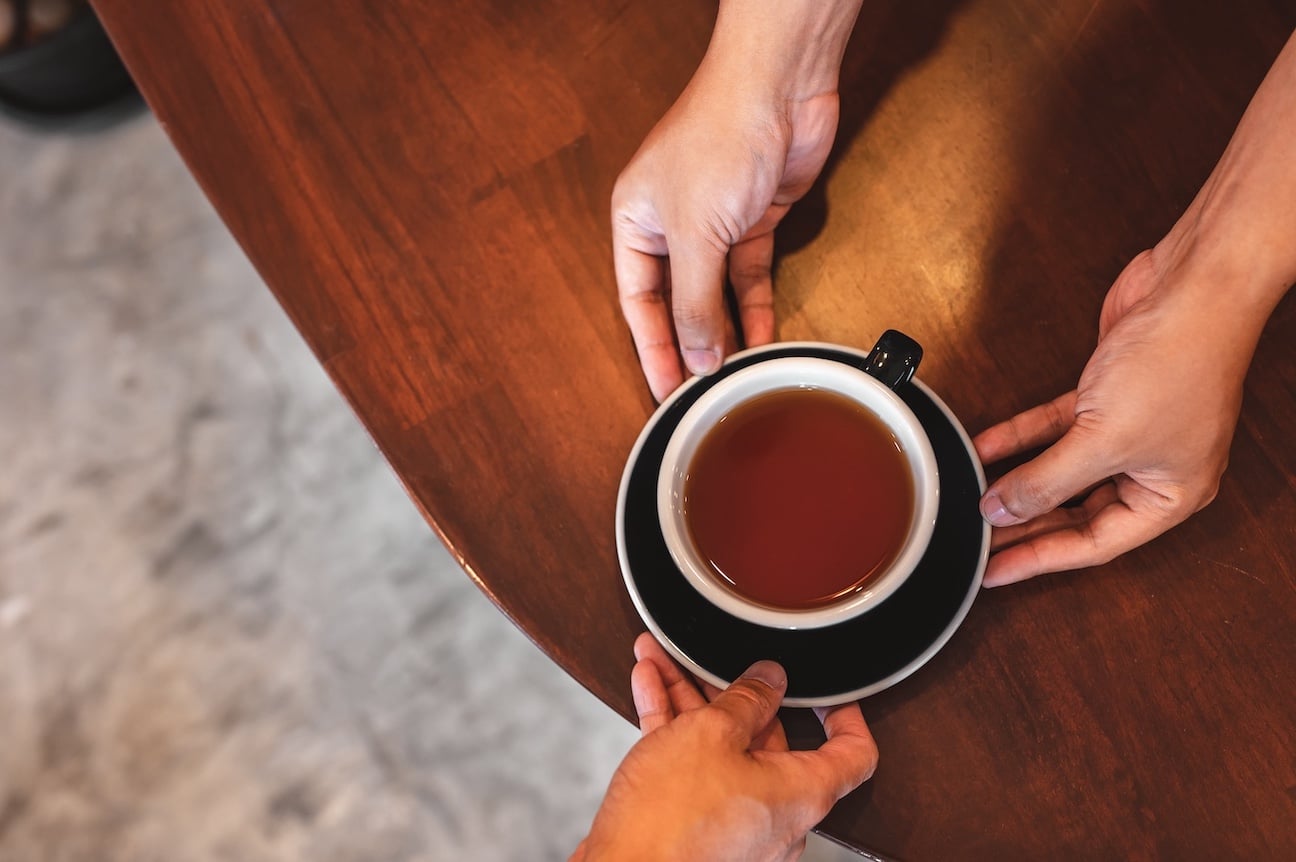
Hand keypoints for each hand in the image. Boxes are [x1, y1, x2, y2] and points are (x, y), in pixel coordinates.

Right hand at [573, 633, 877, 860]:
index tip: (827, 690)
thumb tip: (769, 680)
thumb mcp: (710, 734)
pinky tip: (650, 688)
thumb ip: (746, 699)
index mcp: (800, 794)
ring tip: (662, 661)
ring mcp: (736, 822)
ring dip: (691, 700)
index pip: (852, 754)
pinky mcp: (698, 826)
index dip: (845, 715)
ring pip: (721, 746)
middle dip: (733, 690)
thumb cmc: (669, 823)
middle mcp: (775, 814)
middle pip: (769, 738)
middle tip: (711, 659)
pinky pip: (694, 767)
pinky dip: (674, 727)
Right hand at [612, 1, 862, 400]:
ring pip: (714, 292)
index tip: (665, 389)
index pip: (638, 301)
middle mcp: (669, 224)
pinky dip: (756, 306)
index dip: (651, 347)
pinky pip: (749, 276)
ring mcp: (713, 223)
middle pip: (675, 300)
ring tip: (733, 375)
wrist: (779, 89)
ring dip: (725, 331)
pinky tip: (762, 337)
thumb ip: (694, 302)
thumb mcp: (696, 234)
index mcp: (634, 221)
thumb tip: (695, 354)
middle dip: (688, 344)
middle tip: (699, 392)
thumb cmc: (720, 135)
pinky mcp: (752, 220)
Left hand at [974, 30, 1295, 585]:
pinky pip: (1054, 428)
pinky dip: (1020, 436)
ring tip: (974, 500)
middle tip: (977, 541)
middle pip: (1076, 511)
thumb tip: (1003, 510)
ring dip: (1017, 481)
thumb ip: (1047, 480)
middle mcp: (1152, 469)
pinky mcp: (1108, 395)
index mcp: (1169, 496)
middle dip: (1025, 524)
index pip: (1094, 544)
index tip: (995, 574)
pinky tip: (984, 447)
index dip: (1039, 558)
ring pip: (1062, 470)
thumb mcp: (1103, 439)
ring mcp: (1129, 430)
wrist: (1194, 287)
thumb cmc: (1179, 362)